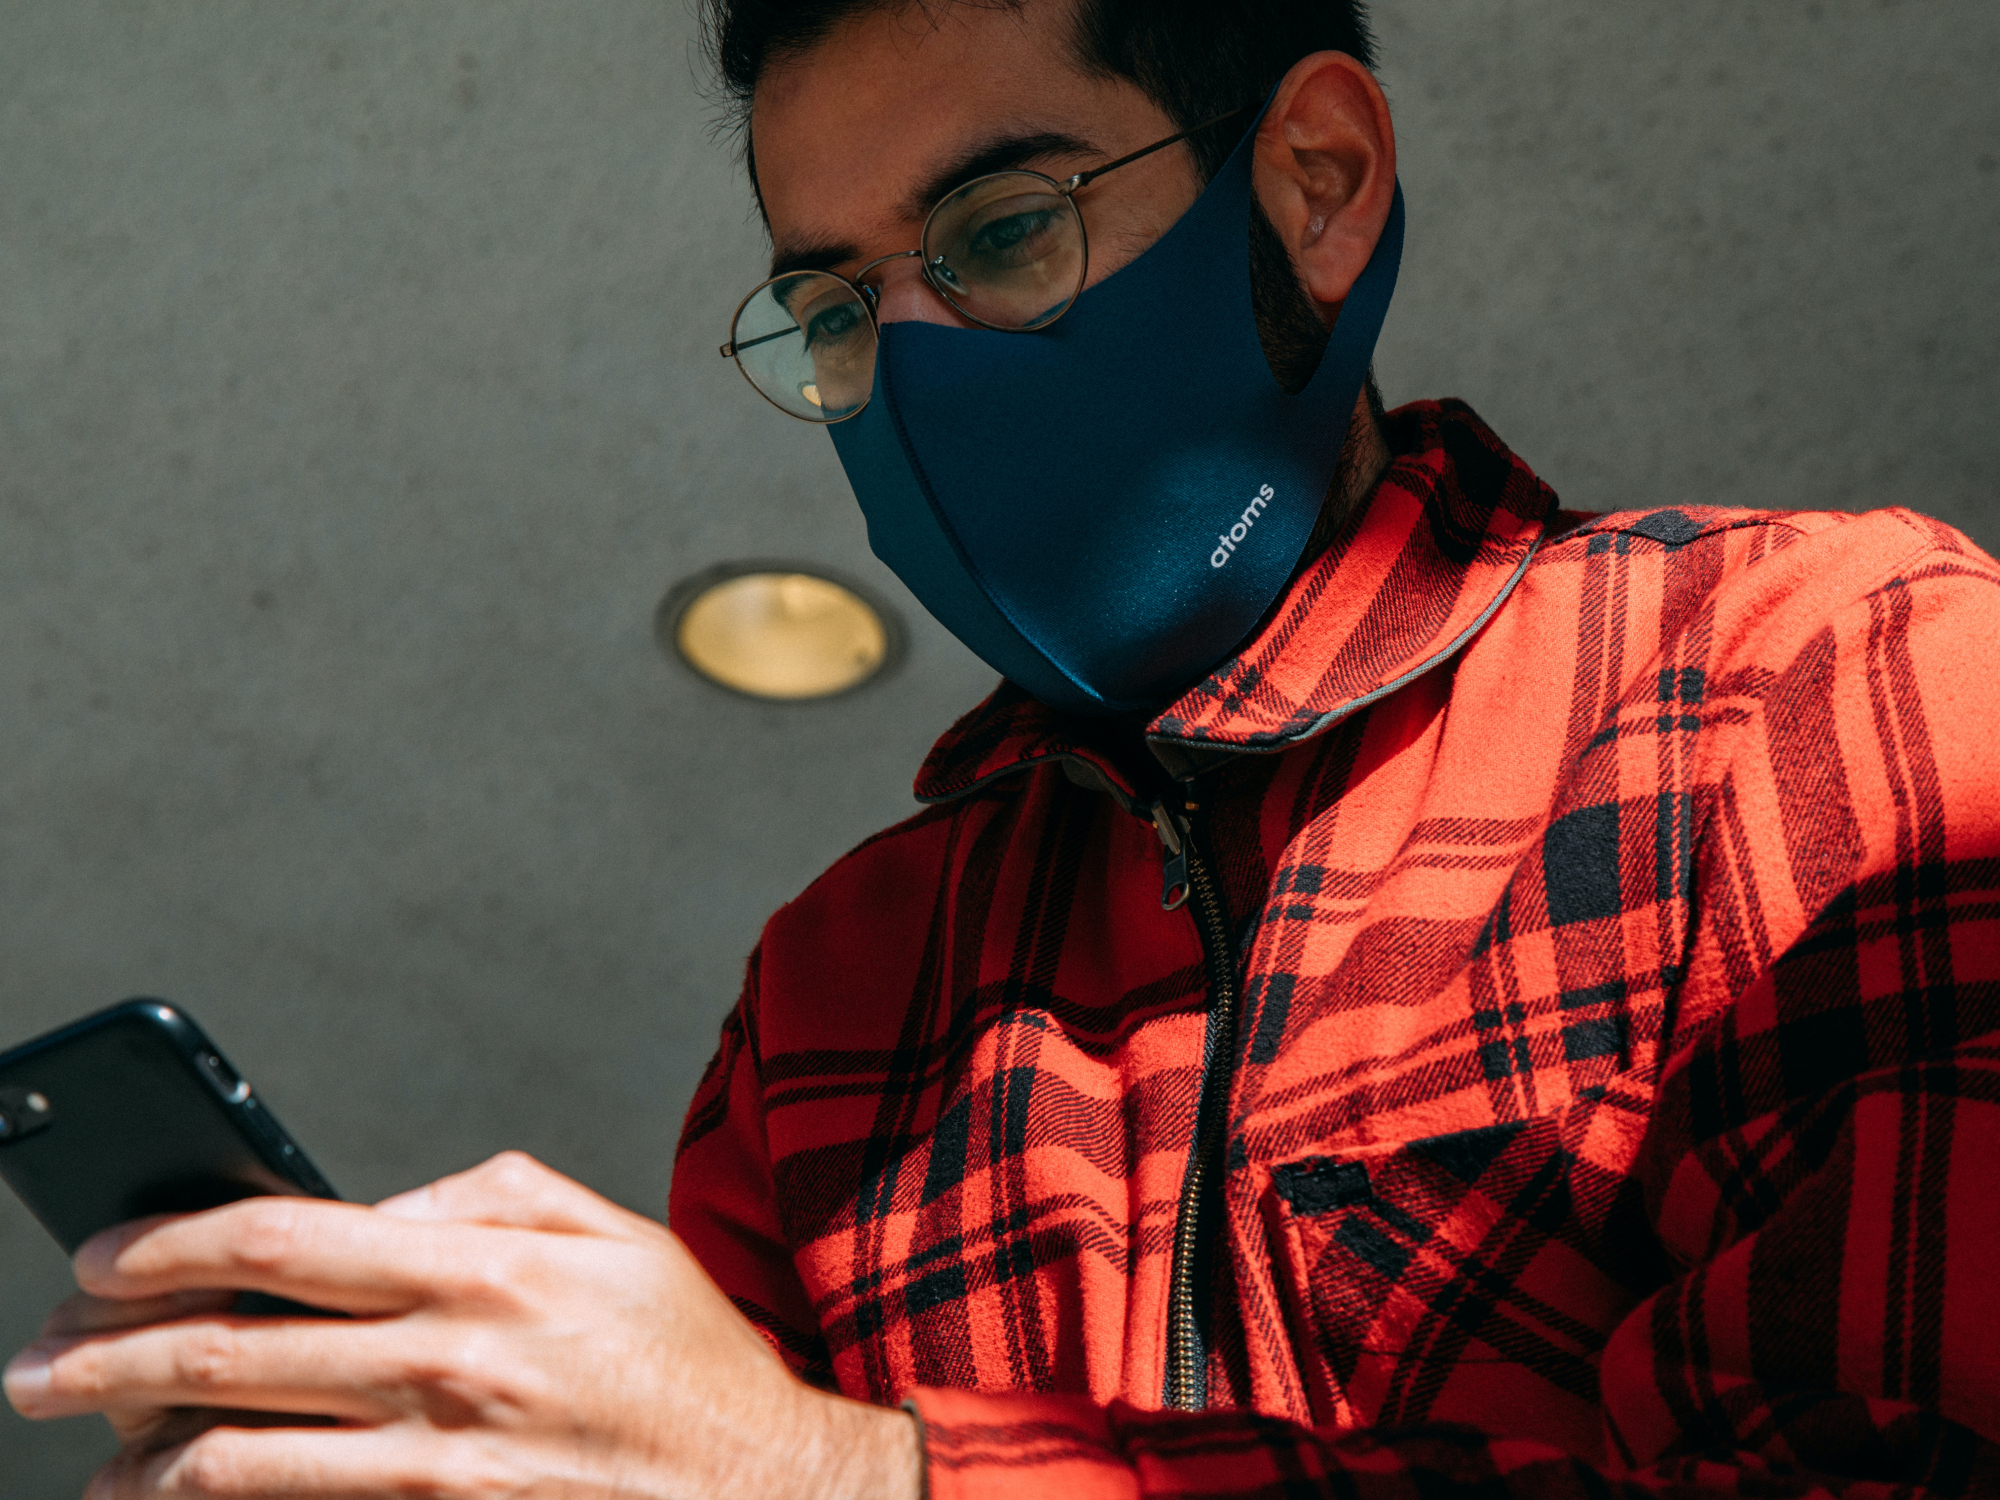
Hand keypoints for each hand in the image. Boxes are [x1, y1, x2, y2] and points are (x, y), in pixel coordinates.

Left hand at [4, 1153, 921, 1498]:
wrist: (766, 1492)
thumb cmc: (689, 1363)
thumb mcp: (616, 1235)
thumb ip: (496, 1195)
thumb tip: (384, 1208)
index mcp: (488, 1268)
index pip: (289, 1238)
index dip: (174, 1244)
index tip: (105, 1256)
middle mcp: (450, 1363)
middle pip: (233, 1352)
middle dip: (109, 1355)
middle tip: (39, 1362)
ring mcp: (442, 1465)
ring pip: (240, 1462)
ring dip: (140, 1459)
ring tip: (90, 1455)